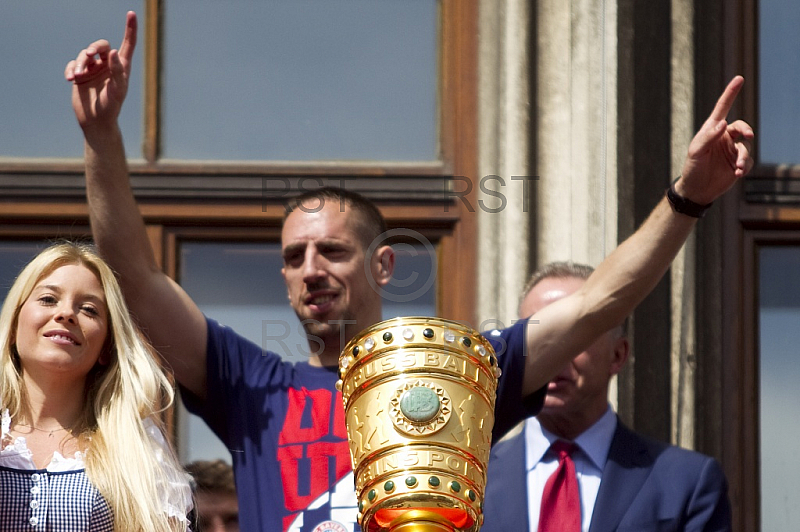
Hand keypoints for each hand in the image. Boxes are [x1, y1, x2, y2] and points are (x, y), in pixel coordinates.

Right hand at [65, 11, 136, 131]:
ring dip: (80, 62)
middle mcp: (108, 66)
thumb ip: (117, 72)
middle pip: (101, 45)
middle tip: (89, 55)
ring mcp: (93, 70)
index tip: (131, 14)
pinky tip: (70, 79)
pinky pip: (73, 64)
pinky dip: (70, 68)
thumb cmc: (111, 108)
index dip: (130, 29)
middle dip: (93, 47)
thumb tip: (113, 53)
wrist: (95, 122)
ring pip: (85, 54)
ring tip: (77, 75)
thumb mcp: (117, 90)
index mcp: (122, 68)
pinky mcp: (80, 75)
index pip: (128, 44)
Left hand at [677, 75, 754, 204]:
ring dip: (742, 157)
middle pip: (741, 127)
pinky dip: (744, 166)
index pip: (722, 108)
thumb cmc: (692, 168)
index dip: (730, 93)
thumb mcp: (696, 152)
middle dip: (745, 130)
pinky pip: (748, 161)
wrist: (696, 190)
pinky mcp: (738, 164)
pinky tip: (737, 173)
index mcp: (712, 130)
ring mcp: (732, 150)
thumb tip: (724, 123)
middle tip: (747, 135)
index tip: (739, 78)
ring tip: (736, 167)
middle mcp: (724, 137)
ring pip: (745, 147)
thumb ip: (709, 136)